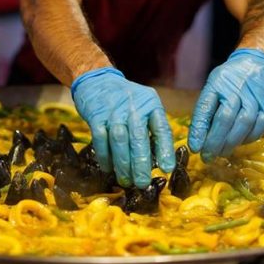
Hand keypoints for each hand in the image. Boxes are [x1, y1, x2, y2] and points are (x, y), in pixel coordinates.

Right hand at [70, 67, 175, 187]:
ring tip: (127, 181)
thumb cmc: (126, 100)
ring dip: (123, 164)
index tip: (167, 169)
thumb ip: (153, 128)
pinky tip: (108, 169)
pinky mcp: (95, 115)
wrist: (97, 80)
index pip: (161, 128)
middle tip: (143, 183)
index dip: (165, 150)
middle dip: (141, 163)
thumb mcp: (145, 105)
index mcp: (151, 103)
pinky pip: (100, 140)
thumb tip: (161, 160)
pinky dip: (105, 157)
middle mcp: (133, 106)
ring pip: (119, 141)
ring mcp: (113, 110)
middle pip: (138, 137)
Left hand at [188, 48, 263, 160]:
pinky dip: (249, 138)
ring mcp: (255, 96)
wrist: (258, 62)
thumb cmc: (230, 79)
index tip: (194, 148)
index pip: (205, 107)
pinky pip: (261, 126)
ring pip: (244, 123)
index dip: (199, 129)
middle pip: (225, 118)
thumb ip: (206, 109)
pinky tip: (240, 143)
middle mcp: (236, 88)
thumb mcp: (213, 87)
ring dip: (231, 143)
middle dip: (215, 141)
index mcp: (217, 83)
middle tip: (207, 157)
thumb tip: (198, 138)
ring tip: (221, 153)